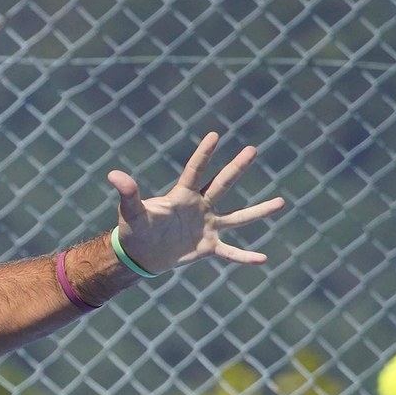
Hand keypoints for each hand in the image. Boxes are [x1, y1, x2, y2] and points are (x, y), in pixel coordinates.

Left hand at [109, 132, 285, 273]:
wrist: (141, 255)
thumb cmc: (135, 230)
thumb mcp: (131, 213)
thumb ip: (128, 195)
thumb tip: (113, 175)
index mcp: (182, 196)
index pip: (195, 171)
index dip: (203, 154)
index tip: (215, 135)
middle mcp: (200, 207)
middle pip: (222, 184)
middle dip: (236, 168)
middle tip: (253, 149)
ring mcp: (207, 226)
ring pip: (238, 217)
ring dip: (259, 211)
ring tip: (282, 202)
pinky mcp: (208, 246)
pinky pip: (231, 253)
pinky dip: (245, 257)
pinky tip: (263, 259)